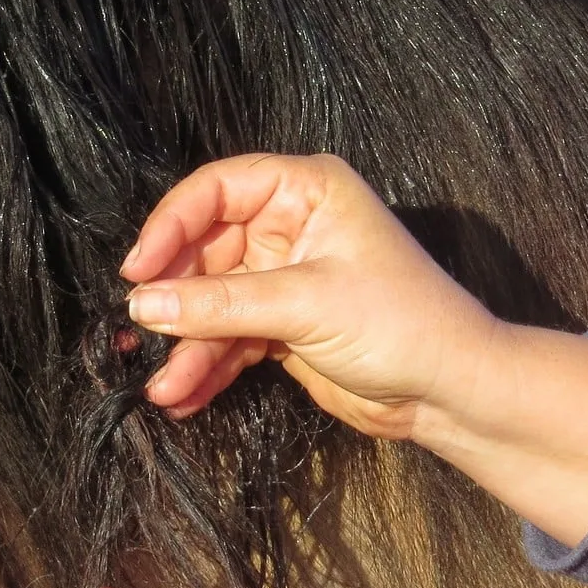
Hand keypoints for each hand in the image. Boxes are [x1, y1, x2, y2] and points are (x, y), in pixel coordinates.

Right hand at [120, 152, 496, 437]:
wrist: (448, 393)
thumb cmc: (397, 323)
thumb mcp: (305, 304)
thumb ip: (220, 304)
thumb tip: (142, 304)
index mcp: (304, 192)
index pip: (217, 190)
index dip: (171, 225)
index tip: (138, 270)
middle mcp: (289, 227)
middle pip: (206, 251)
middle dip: (175, 298)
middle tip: (139, 332)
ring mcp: (283, 278)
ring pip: (212, 303)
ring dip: (186, 346)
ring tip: (162, 388)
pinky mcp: (281, 325)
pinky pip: (229, 339)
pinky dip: (207, 367)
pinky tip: (183, 397)